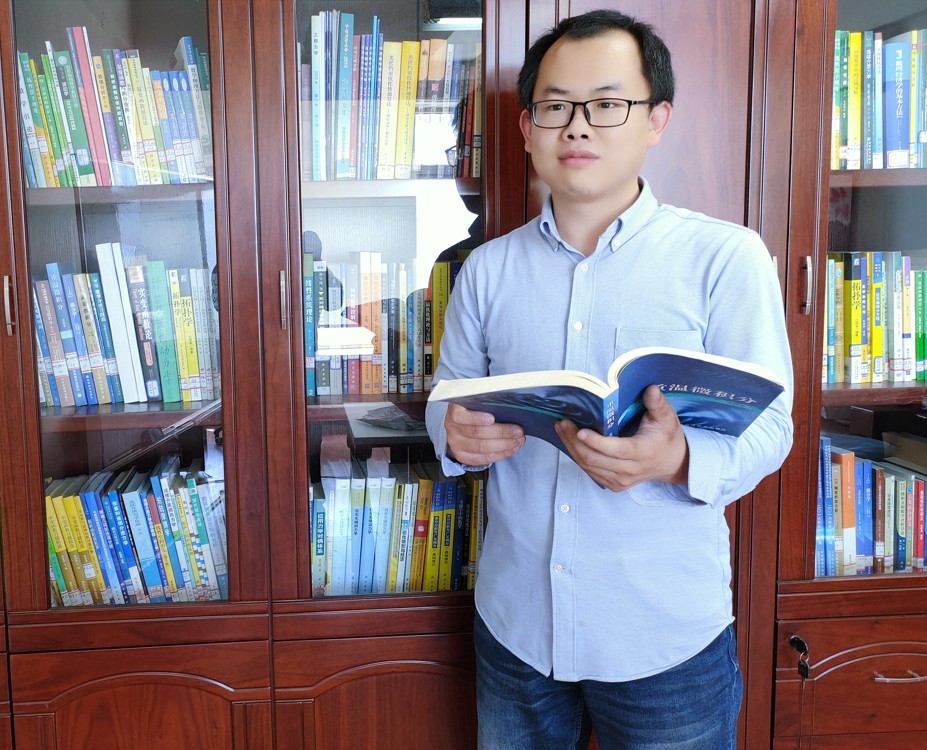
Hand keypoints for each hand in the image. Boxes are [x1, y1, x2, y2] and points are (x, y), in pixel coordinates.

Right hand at [445, 403, 525, 465]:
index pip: (460, 416)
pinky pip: (483, 458)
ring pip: (482, 447)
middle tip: (518, 431)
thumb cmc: (472, 409)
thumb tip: (508, 403)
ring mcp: (456, 444)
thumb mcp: (475, 401)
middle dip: (501, 432)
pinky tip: (512, 449)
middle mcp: (452, 429)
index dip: (476, 418)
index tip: (492, 418)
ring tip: (519, 440)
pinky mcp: (462, 456)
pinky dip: (500, 454)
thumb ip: (486, 401)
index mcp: (454, 412)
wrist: (460, 424)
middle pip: (477, 433)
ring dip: (504, 445)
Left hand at [554, 385, 688, 491]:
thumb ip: (657, 404)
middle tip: (563, 423)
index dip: (596, 442)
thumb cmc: (667, 437)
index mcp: (643, 452)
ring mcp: (621, 480)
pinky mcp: (614, 484)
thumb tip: (650, 389)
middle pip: (595, 459)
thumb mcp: (667, 418)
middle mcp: (630, 470)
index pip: (616, 450)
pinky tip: (570, 441)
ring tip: (562, 429)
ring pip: (589, 466)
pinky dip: (578, 456)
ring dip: (572, 448)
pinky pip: (590, 471)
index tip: (580, 431)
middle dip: (575, 441)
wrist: (672, 463)